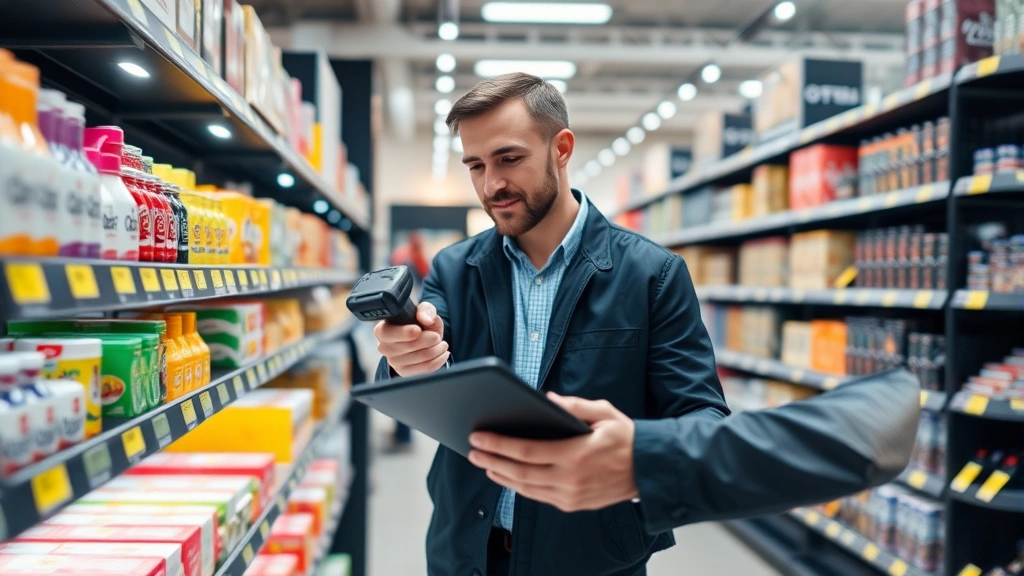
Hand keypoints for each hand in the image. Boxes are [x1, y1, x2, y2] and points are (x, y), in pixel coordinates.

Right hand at [374, 302, 449, 376]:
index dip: (404, 332)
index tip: (418, 330)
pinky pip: (424, 369)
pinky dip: (438, 360)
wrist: (423, 338)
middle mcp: (384, 347)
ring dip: (436, 350)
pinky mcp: (404, 372)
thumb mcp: (423, 310)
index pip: (388, 334)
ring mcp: (393, 362)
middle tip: (437, 336)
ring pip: (419, 358)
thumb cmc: (419, 323)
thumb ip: (425, 310)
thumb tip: (425, 319)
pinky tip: (442, 353)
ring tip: (441, 344)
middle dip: (428, 340)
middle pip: (407, 347)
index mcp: (383, 330)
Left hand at [467, 393, 638, 511]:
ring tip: (483, 462)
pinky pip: (538, 496)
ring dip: (500, 475)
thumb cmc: (626, 438)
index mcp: (576, 454)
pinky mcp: (572, 504)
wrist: (649, 470)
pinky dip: (518, 487)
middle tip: (472, 449)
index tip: (479, 436)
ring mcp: (571, 496)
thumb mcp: (604, 413)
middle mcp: (570, 479)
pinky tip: (506, 476)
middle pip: (520, 472)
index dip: (499, 444)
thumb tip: (547, 397)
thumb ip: (575, 405)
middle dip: (492, 459)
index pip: (527, 451)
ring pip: (525, 488)